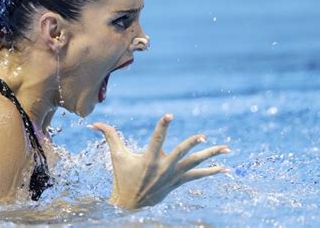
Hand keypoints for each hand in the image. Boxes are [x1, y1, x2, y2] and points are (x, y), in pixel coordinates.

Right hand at [90, 113, 229, 208]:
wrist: (131, 203)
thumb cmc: (122, 176)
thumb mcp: (116, 156)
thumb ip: (109, 136)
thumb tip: (92, 123)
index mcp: (148, 159)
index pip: (157, 140)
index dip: (162, 127)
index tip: (169, 115)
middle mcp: (163, 168)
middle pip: (181, 154)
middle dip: (192, 145)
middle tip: (204, 137)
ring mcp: (173, 176)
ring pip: (194, 164)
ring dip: (211, 157)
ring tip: (227, 149)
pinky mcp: (178, 182)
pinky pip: (197, 176)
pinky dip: (211, 172)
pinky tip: (225, 168)